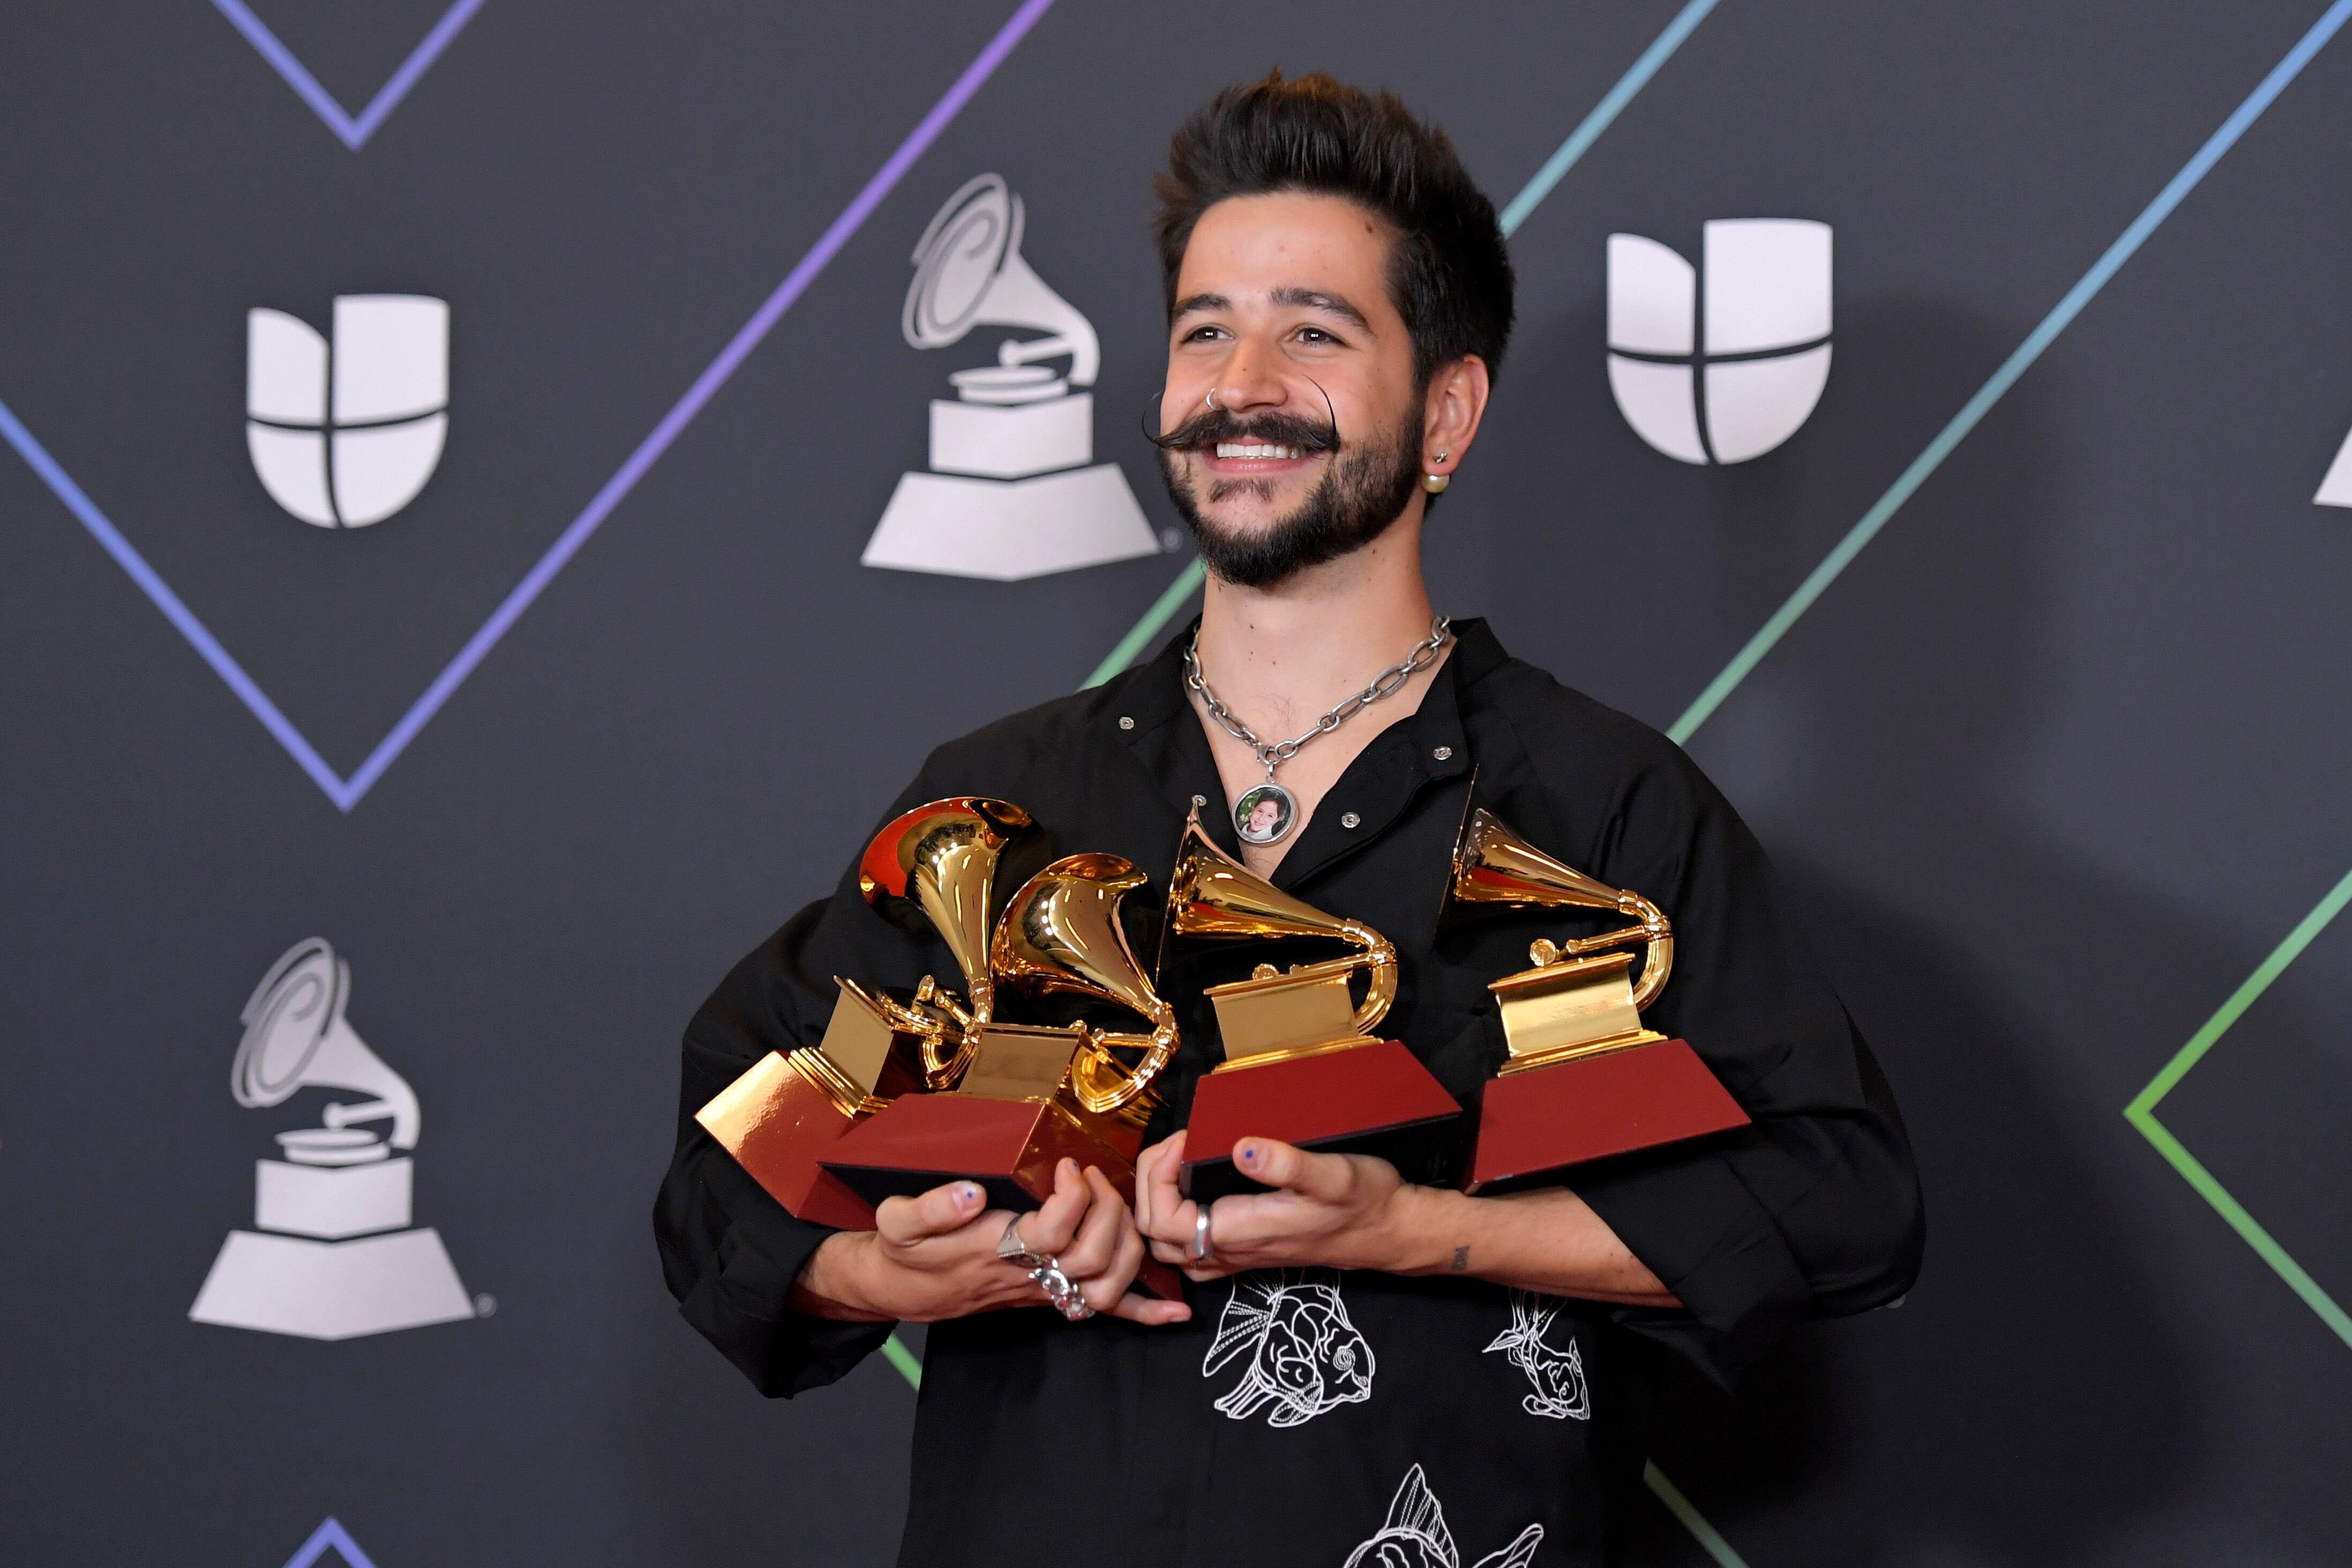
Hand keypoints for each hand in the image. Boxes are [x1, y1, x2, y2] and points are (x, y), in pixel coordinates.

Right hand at [794, 1158, 1187, 1325]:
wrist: (907, 1289)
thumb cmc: (909, 1250)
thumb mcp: (900, 1220)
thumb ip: (931, 1206)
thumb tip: (971, 1193)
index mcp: (996, 1250)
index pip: (1053, 1231)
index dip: (1072, 1196)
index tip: (1067, 1165)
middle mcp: (1028, 1276)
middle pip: (1093, 1257)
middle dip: (1108, 1210)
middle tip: (1092, 1175)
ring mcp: (1045, 1291)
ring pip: (1108, 1284)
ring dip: (1129, 1244)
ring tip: (1118, 1204)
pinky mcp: (1054, 1296)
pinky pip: (1105, 1312)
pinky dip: (1144, 1312)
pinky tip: (1175, 1309)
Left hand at [1136, 1132, 1417, 1280]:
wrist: (1389, 1231)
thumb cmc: (1364, 1202)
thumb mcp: (1334, 1176)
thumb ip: (1288, 1165)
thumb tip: (1242, 1149)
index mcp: (1242, 1231)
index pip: (1163, 1221)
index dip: (1158, 1177)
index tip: (1184, 1140)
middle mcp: (1233, 1250)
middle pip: (1154, 1235)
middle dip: (1149, 1185)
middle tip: (1176, 1144)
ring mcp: (1238, 1255)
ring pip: (1169, 1246)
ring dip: (1158, 1202)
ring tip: (1177, 1161)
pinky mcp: (1248, 1250)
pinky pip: (1191, 1248)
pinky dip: (1176, 1219)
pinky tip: (1192, 1188)